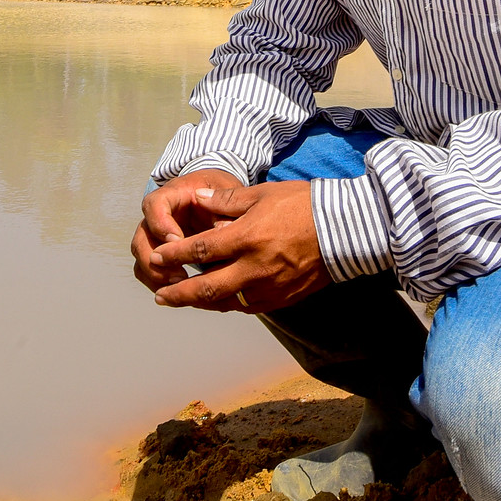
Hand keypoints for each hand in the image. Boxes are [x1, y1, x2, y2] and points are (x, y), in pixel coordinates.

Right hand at [132, 168, 244, 293]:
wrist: (221, 203)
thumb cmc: (223, 198)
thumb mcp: (228, 198)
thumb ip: (226, 212)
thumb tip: (225, 230)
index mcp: (174, 195)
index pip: (154, 204)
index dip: (160, 223)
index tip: (177, 241)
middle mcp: (159, 215)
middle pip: (142, 235)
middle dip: (155, 258)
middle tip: (178, 273)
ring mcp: (156, 234)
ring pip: (141, 255)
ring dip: (155, 273)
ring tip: (179, 285)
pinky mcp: (159, 252)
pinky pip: (146, 269)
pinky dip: (157, 282)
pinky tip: (178, 291)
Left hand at [148, 181, 331, 313]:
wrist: (345, 230)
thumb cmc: (303, 205)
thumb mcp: (261, 194)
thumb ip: (226, 200)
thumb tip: (198, 200)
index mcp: (248, 238)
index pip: (201, 249)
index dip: (175, 255)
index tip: (156, 256)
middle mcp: (255, 267)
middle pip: (207, 288)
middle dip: (180, 294)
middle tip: (160, 296)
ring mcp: (270, 287)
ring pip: (226, 302)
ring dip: (201, 302)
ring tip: (184, 300)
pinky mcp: (282, 298)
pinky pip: (248, 306)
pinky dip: (228, 303)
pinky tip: (218, 299)